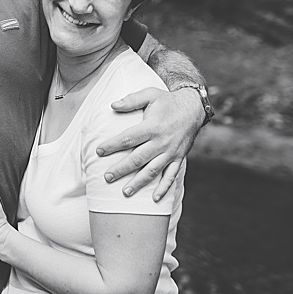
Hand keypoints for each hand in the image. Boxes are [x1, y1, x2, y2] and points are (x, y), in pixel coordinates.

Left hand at [95, 86, 200, 200]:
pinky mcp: (178, 158)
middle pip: (138, 158)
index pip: (129, 138)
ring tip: (125, 192)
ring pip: (153, 171)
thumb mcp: (150, 94)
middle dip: (121, 169)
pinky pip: (171, 175)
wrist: (194, 108)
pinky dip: (164, 188)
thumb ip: (131, 100)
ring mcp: (171, 152)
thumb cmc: (168, 101)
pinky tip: (155, 199)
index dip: (112, 145)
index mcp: (153, 126)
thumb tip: (112, 105)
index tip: (99, 151)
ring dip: (139, 182)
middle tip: (107, 177)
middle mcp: (162, 142)